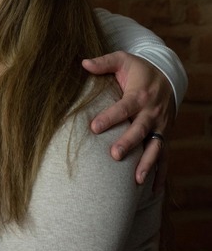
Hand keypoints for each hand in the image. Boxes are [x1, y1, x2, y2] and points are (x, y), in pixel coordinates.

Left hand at [82, 51, 174, 189]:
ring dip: (146, 163)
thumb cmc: (139, 70)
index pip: (124, 107)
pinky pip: (164, 156)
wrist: (168, 76)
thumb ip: (104, 62)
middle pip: (140, 130)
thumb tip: (83, 63)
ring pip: (155, 147)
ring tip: (136, 180)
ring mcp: (160, 126)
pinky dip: (159, 174)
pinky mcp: (163, 135)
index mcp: (140, 95)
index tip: (93, 127)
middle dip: (128, 143)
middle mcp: (152, 113)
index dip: (110, 117)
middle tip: (114, 155)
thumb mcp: (123, 59)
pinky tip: (151, 191)